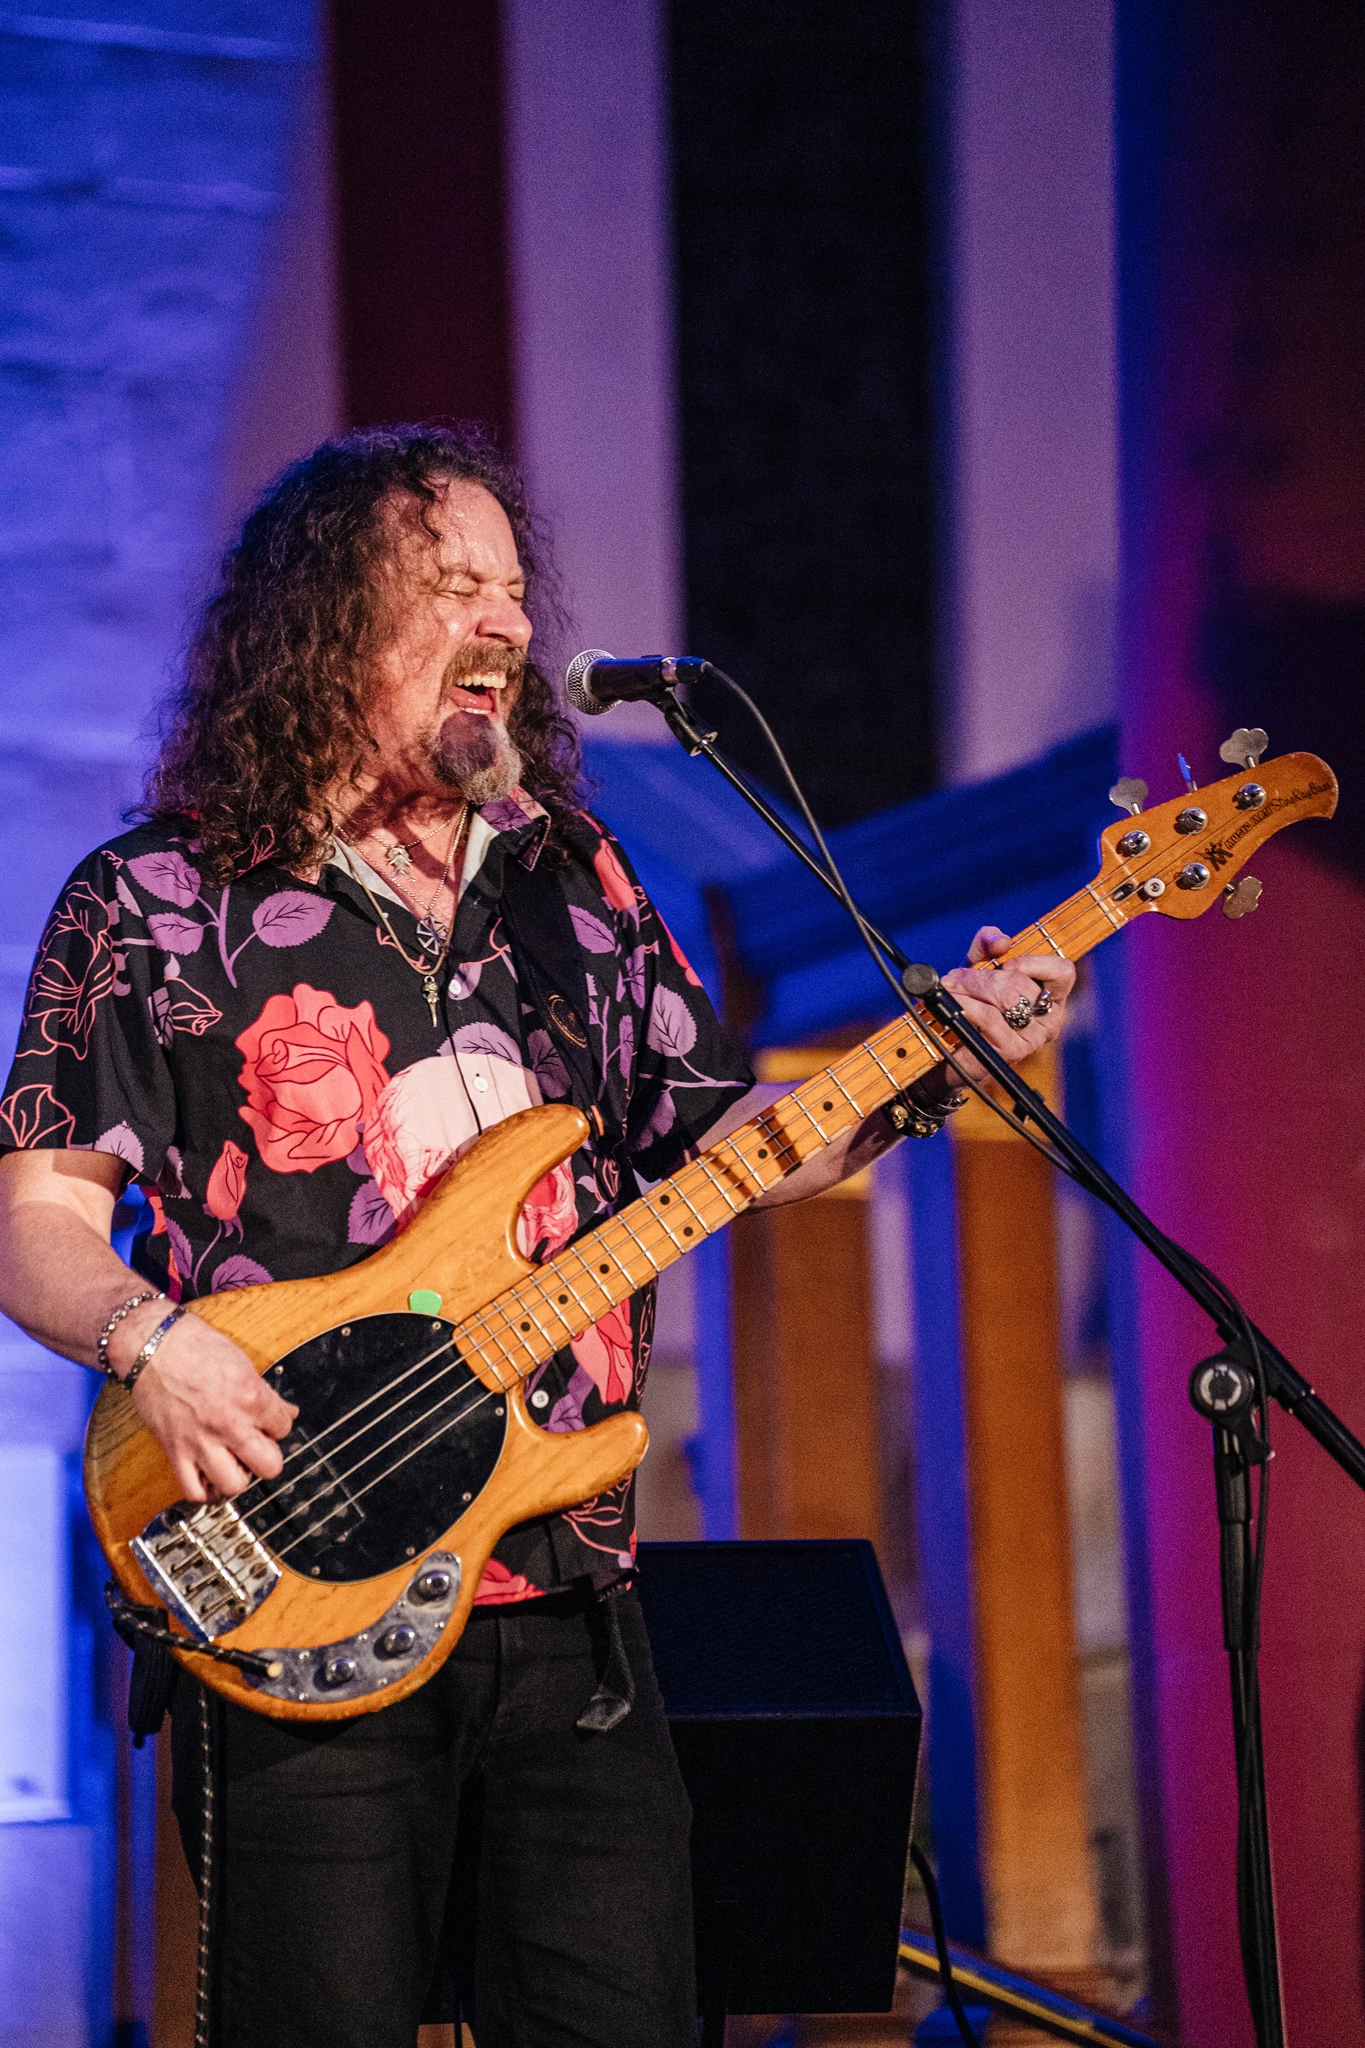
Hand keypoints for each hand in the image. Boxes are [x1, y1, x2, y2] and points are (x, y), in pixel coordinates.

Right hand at [110, 1300, 297, 1501]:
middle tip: (256, 1445)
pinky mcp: (175, 1451)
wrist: (152, 1345)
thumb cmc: (195, 1346)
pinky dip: (204, 1489)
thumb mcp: (242, 1363)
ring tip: (234, 1461)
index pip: (284, 1428)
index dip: (278, 1424)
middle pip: (270, 1466)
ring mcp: (201, 1441)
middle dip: (267, 1456)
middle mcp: (229, 1424)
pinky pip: (194, 1490)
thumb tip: (287, 1413)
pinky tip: (209, 1474)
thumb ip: (266, 1395)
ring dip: (238, 1475)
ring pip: (235, 1485)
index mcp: (250, 1397)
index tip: (267, 1421)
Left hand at [934, 925, 1074, 1087]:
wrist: (950, 1045)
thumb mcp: (979, 966)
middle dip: (980, 975)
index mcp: (1053, 998)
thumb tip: (1002, 941)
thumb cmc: (972, 1002)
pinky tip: (953, 1005)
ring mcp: (1033, 1038)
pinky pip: (990, 1018)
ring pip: (1006, 1000)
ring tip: (949, 988)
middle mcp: (1050, 1020)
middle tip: (954, 977)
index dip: (1032, 962)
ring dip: (969, 988)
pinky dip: (966, 1006)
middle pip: (1021, 983)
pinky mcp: (1013, 1051)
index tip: (1003, 965)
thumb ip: (988, 944)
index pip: (1063, 972)